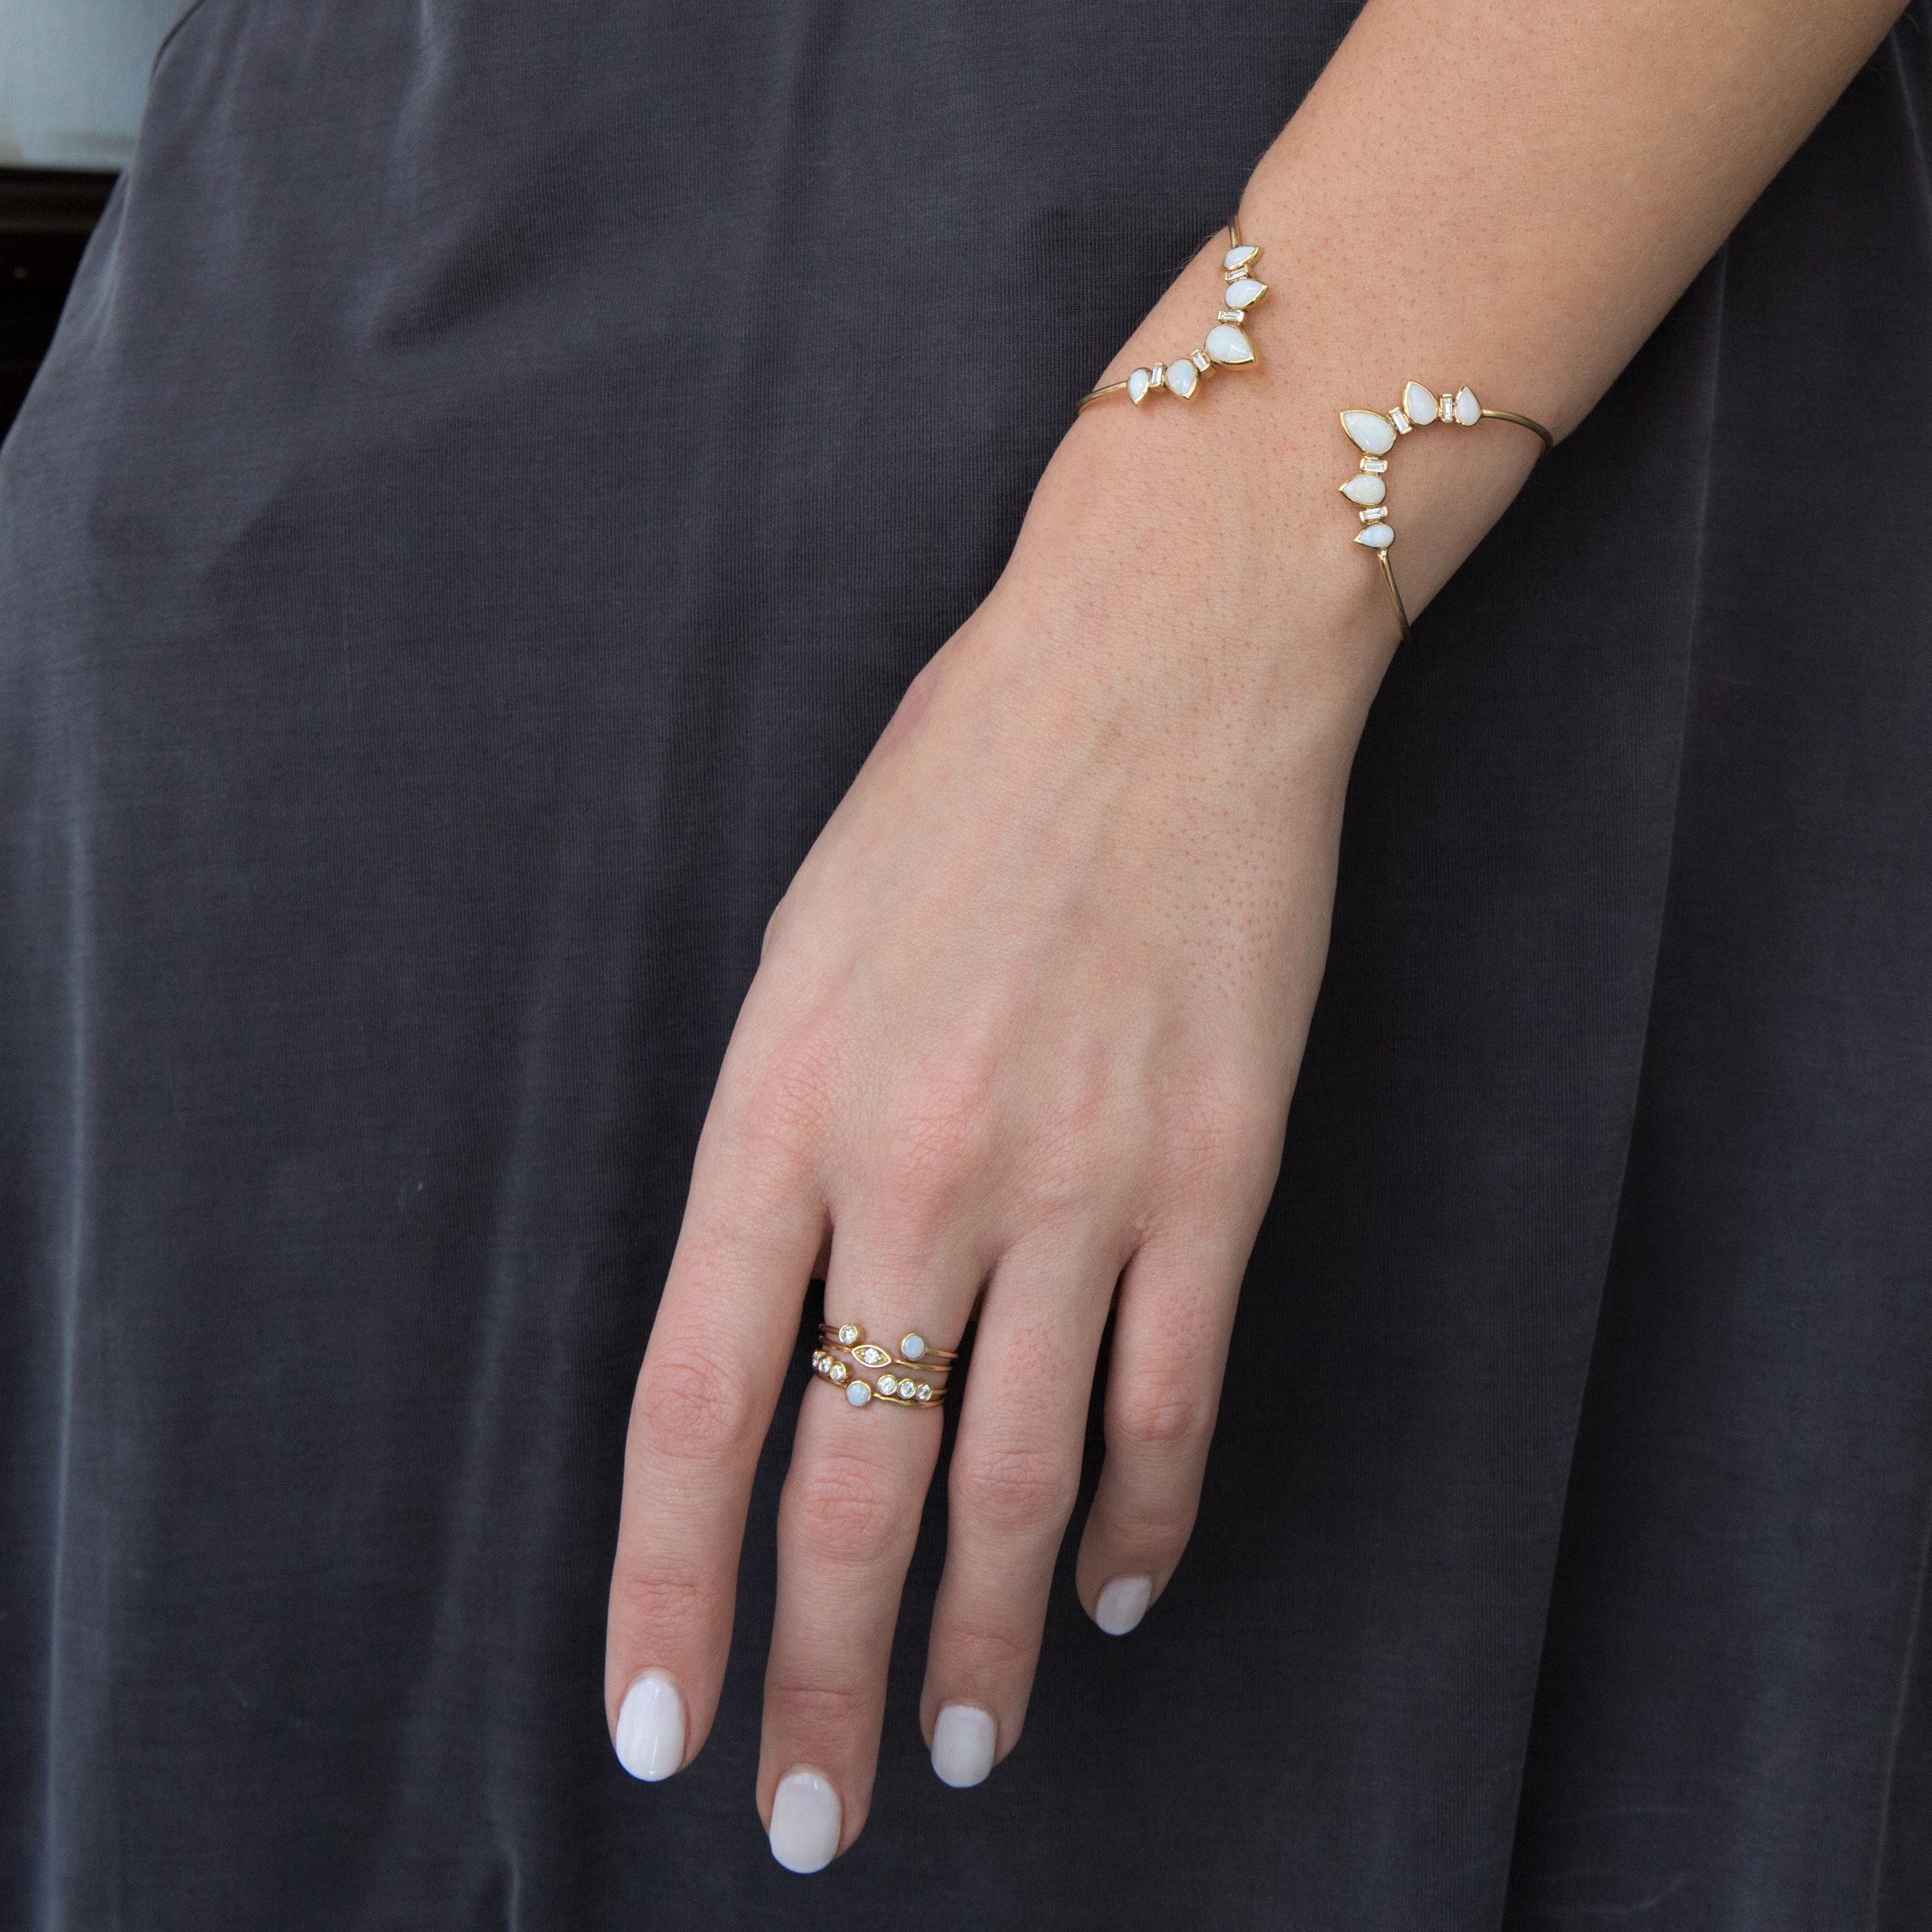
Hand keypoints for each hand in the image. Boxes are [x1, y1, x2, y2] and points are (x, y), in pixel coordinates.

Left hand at [602, 299, 1386, 1868]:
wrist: (1160, 669)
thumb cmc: (959, 790)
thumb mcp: (803, 953)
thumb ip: (780, 1149)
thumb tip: (780, 1324)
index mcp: (781, 1105)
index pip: (691, 1407)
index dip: (666, 1587)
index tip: (657, 1719)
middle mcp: (921, 1170)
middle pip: (853, 1486)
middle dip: (823, 1675)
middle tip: (808, 1817)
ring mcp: (1083, 1183)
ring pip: (1019, 1480)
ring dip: (985, 1643)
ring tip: (960, 1750)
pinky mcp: (1220, 1175)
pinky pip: (1171, 1398)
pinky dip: (1139, 1519)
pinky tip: (1109, 1589)